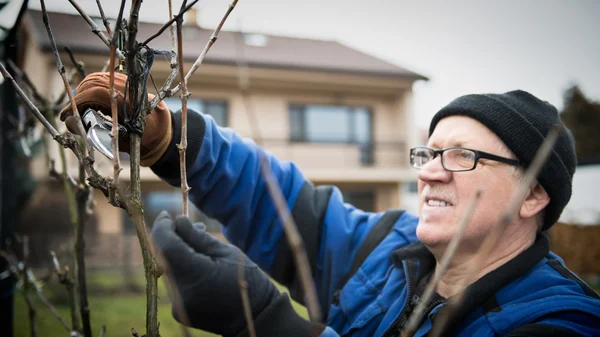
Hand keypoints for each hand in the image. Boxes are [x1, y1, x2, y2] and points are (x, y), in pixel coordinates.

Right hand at [59, 72, 171, 165]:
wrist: (161, 128)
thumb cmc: (142, 138)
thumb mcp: (116, 140)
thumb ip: (91, 131)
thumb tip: (68, 122)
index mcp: (124, 100)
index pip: (91, 95)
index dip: (74, 105)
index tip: (64, 117)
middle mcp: (124, 86)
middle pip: (90, 84)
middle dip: (78, 99)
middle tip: (73, 116)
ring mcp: (124, 81)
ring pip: (94, 79)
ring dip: (83, 93)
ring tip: (81, 110)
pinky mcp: (124, 80)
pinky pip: (102, 79)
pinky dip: (92, 88)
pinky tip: (91, 103)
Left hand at [151, 212, 279, 336]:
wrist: (255, 318)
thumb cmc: (247, 280)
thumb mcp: (227, 252)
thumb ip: (198, 237)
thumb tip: (177, 220)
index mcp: (196, 275)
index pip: (167, 245)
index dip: (162, 227)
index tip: (165, 214)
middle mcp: (182, 293)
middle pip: (166, 257)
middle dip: (174, 238)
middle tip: (194, 228)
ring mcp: (179, 305)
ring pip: (170, 269)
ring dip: (179, 254)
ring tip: (201, 244)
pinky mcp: (180, 312)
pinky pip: (176, 283)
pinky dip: (183, 270)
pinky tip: (200, 264)